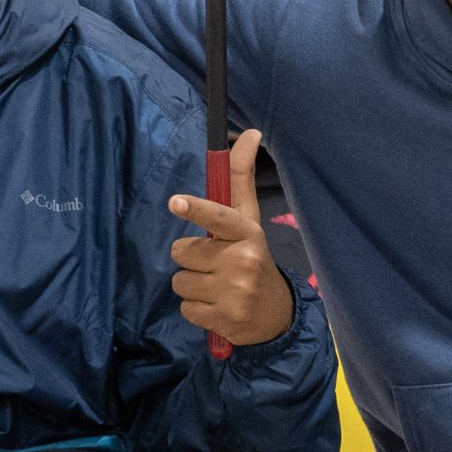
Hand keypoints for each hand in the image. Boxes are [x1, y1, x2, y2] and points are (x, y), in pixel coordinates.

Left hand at [167, 132, 294, 347]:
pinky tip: (216, 307)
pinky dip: (195, 309)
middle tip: (215, 265)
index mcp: (247, 232)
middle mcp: (243, 260)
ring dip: (192, 285)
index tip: (176, 202)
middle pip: (182, 252)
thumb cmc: (252, 259)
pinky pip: (185, 308)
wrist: (275, 315)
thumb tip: (250, 132)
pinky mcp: (224, 318)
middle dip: (191, 259)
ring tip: (216, 287)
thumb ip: (240, 180)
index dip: (196, 209)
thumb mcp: (249, 221)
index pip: (219, 216)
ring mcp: (235, 292)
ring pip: (180, 281)